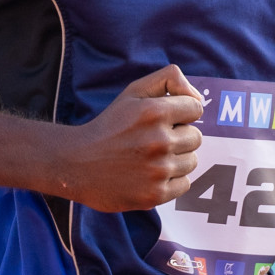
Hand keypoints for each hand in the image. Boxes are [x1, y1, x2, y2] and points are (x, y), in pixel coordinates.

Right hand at [58, 64, 203, 212]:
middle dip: (179, 136)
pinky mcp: (155, 195)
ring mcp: (158, 170)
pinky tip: (150, 175)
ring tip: (149, 158)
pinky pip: (185, 184)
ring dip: (176, 159)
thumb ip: (169, 79)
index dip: (182, 113)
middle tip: (152, 140)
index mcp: (154, 112)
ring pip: (191, 161)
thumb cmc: (110, 125)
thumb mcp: (134, 91)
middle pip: (196, 137)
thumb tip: (198, 97)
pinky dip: (171, 181)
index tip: (166, 119)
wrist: (75, 164)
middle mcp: (159, 141)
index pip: (196, 109)